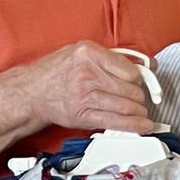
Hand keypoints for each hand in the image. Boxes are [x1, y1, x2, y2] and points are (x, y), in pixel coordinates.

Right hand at [7, 41, 155, 133]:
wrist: (30, 92)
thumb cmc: (57, 72)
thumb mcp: (81, 53)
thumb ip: (111, 58)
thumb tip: (149, 66)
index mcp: (89, 53)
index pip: (130, 70)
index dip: (138, 79)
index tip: (139, 84)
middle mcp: (87, 73)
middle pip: (131, 90)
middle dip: (138, 97)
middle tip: (136, 99)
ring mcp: (85, 95)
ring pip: (127, 106)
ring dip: (138, 112)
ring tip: (140, 112)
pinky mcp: (83, 115)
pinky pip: (116, 121)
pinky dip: (135, 125)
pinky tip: (143, 126)